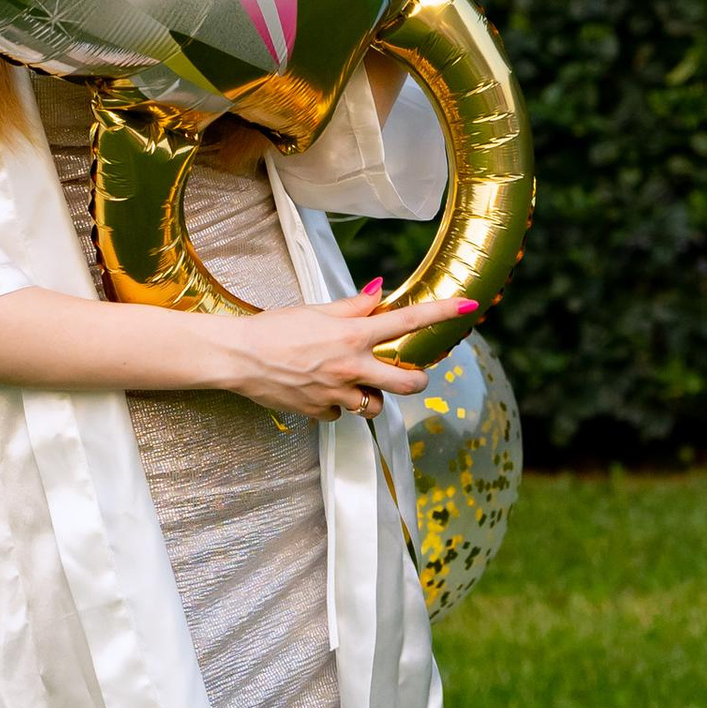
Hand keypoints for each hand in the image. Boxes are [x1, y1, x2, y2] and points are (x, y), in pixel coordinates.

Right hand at [196, 280, 474, 418]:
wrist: (237, 357)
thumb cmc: (273, 328)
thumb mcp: (316, 310)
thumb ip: (353, 307)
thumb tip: (379, 294)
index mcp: (352, 336)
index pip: (407, 322)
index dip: (442, 312)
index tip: (469, 305)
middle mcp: (350, 367)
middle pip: (407, 383)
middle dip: (417, 381)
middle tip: (412, 375)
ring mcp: (336, 394)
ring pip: (374, 405)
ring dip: (371, 395)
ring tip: (353, 382)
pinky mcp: (319, 413)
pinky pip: (341, 413)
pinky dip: (337, 405)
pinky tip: (319, 390)